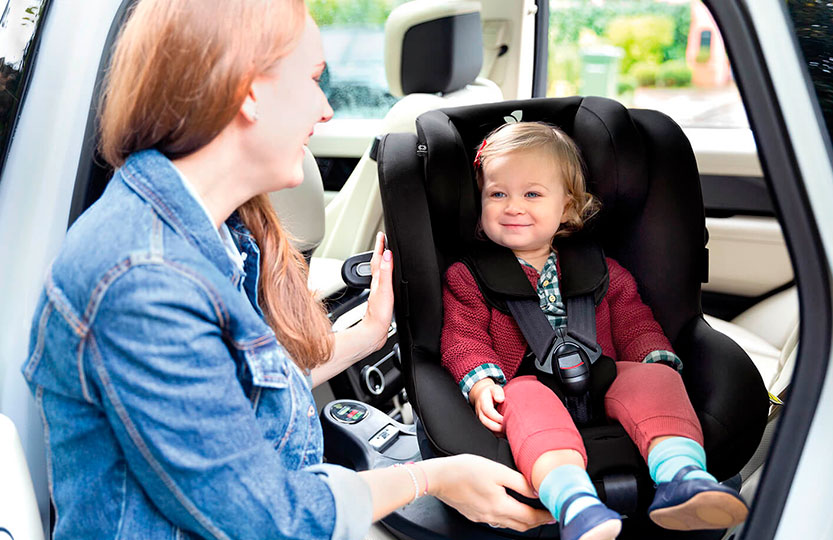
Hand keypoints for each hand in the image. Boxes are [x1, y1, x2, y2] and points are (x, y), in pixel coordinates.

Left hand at [362, 232, 393, 350]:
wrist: (374, 333)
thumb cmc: (378, 315)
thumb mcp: (384, 290)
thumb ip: (386, 272)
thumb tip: (388, 254)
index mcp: (377, 280)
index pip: (378, 258)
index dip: (380, 245)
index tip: (382, 234)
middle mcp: (376, 285)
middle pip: (377, 263)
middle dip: (380, 250)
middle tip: (383, 240)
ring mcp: (378, 292)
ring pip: (379, 272)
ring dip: (382, 262)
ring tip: (385, 254)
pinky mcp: (381, 300)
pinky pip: (383, 282)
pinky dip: (385, 275)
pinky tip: (387, 279)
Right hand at [423, 455, 552, 531]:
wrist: (438, 477)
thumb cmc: (464, 469)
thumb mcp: (496, 470)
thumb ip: (519, 481)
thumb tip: (536, 490)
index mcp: (500, 506)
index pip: (530, 517)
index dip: (545, 516)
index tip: (554, 512)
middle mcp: (492, 516)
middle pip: (521, 525)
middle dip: (537, 521)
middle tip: (548, 514)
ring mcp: (482, 517)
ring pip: (510, 524)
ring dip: (524, 520)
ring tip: (532, 511)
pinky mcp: (474, 514)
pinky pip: (497, 520)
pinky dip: (509, 517)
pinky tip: (509, 507)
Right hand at [470, 378, 504, 433]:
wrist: (480, 395)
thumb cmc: (489, 392)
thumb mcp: (494, 388)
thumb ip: (497, 392)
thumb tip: (500, 399)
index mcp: (482, 402)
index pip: (488, 411)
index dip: (496, 417)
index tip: (505, 420)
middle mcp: (479, 411)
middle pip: (485, 421)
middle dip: (496, 427)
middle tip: (507, 428)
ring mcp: (480, 417)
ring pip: (486, 427)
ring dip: (496, 431)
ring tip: (506, 432)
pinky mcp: (482, 422)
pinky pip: (487, 429)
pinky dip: (495, 433)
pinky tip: (503, 433)